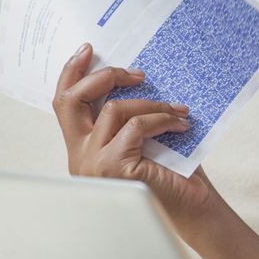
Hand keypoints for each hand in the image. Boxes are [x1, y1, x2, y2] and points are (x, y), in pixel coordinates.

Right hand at [53, 42, 225, 237]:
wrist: (193, 207)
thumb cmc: (174, 174)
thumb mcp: (146, 139)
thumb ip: (132, 117)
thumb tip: (139, 78)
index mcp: (84, 148)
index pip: (65, 105)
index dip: (72, 74)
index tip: (88, 50)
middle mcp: (81, 156)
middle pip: (71, 101)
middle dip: (104, 77)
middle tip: (137, 73)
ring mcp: (94, 163)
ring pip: (114, 110)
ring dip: (153, 104)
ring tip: (179, 110)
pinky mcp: (114, 166)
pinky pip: (137, 127)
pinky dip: (162, 119)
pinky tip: (181, 124)